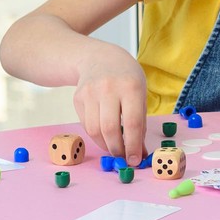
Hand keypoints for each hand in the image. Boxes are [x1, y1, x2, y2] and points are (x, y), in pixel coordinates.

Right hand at [73, 45, 147, 165]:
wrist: (100, 58)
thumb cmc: (127, 78)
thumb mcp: (141, 94)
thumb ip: (140, 122)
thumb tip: (140, 152)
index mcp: (131, 87)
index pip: (132, 123)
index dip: (133, 145)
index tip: (135, 160)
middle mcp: (109, 88)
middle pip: (110, 129)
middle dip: (117, 149)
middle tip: (123, 158)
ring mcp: (90, 92)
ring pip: (95, 130)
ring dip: (105, 145)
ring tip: (115, 149)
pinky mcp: (78, 98)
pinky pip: (86, 125)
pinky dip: (96, 136)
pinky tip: (105, 136)